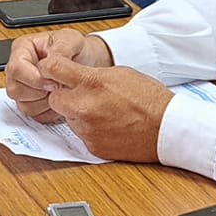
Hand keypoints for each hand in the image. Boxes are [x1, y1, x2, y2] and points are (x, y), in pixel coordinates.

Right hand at [4, 29, 110, 121]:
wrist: (87, 62)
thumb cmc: (76, 48)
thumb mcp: (72, 39)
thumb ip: (60, 49)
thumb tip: (49, 65)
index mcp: (22, 49)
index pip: (16, 69)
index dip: (34, 78)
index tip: (53, 80)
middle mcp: (19, 69)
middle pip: (15, 89)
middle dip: (40, 92)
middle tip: (58, 85)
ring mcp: (23, 88)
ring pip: (24, 105)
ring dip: (45, 102)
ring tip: (60, 90)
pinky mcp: (31, 103)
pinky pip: (34, 116)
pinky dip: (49, 111)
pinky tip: (59, 99)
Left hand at [40, 57, 172, 162]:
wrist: (166, 128)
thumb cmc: (149, 100)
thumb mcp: (120, 73)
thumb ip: (92, 75)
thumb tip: (74, 76)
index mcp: (91, 83)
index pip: (52, 69)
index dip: (50, 68)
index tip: (51, 70)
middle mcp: (84, 107)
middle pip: (54, 98)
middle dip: (63, 95)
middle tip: (81, 94)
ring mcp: (87, 129)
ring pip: (68, 118)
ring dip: (77, 114)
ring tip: (102, 111)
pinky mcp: (92, 146)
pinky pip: (81, 134)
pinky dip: (90, 129)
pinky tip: (107, 125)